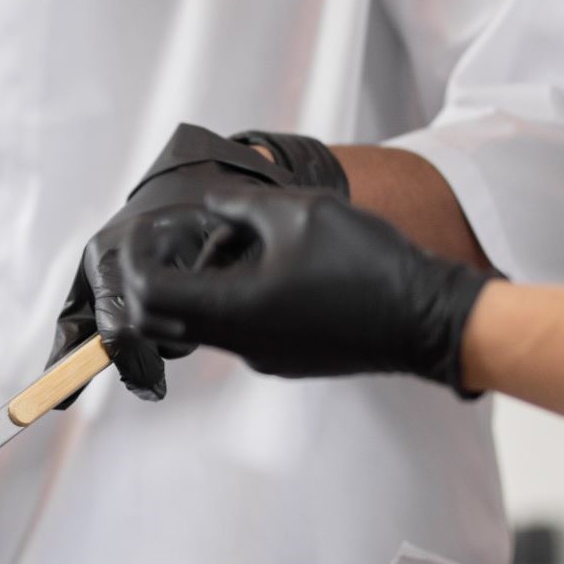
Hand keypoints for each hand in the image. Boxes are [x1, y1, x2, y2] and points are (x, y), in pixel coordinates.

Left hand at [53, 124, 345, 400]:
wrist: (428, 318)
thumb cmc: (367, 265)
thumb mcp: (297, 212)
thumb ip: (237, 206)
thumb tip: (207, 205)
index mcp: (233, 312)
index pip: (147, 296)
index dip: (136, 260)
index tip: (150, 231)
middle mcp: (241, 346)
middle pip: (175, 309)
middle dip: (179, 265)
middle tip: (209, 228)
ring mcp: (266, 358)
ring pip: (214, 314)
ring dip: (222, 272)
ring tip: (268, 235)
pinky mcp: (290, 359)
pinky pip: (247, 324)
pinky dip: (249, 290)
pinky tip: (290, 261)